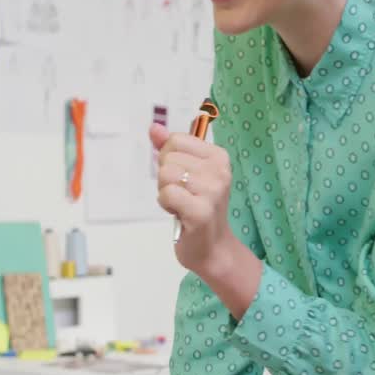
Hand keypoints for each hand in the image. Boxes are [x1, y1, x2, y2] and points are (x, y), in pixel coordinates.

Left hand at [150, 122, 237, 274]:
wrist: (212, 247)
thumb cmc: (198, 207)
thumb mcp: (187, 173)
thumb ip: (170, 149)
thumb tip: (154, 127)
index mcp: (218, 156)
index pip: (175, 140)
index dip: (170, 159)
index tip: (183, 178)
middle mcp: (219, 170)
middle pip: (168, 158)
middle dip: (166, 178)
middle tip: (182, 195)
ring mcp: (212, 191)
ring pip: (165, 174)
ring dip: (165, 192)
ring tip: (181, 204)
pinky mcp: (201, 211)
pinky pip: (167, 194)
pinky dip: (166, 204)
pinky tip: (179, 213)